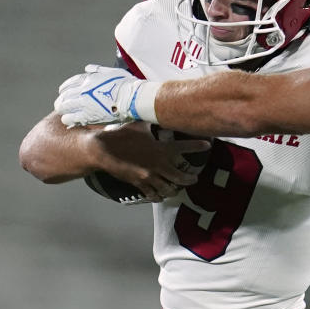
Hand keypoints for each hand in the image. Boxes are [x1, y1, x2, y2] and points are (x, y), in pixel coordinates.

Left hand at [54, 65, 146, 126]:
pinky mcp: (87, 115)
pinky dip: (67, 119)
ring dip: (62, 110)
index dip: (64, 88)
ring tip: (63, 114)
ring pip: (64, 107)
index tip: (63, 92)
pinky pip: (71, 118)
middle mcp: (83, 90)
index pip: (70, 83)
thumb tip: (88, 68)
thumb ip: (98, 70)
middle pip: (65, 96)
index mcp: (88, 79)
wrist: (132, 98)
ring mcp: (84, 103)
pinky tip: (68, 121)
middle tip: (60, 105)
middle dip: (61, 101)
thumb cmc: (127, 85)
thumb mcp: (112, 71)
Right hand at [94, 122, 210, 201]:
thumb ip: (151, 123)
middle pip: (181, 177)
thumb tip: (155, 112)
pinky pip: (153, 194)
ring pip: (168, 189)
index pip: (184, 147)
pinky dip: (158, 196)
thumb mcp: (138, 125)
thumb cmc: (120, 135)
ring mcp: (149, 176)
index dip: (197, 146)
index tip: (207, 145)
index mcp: (161, 148)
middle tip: (194, 178)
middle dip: (190, 179)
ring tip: (177, 188)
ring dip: (174, 189)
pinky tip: (160, 196)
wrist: (102, 151)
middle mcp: (158, 164)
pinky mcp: (139, 184)